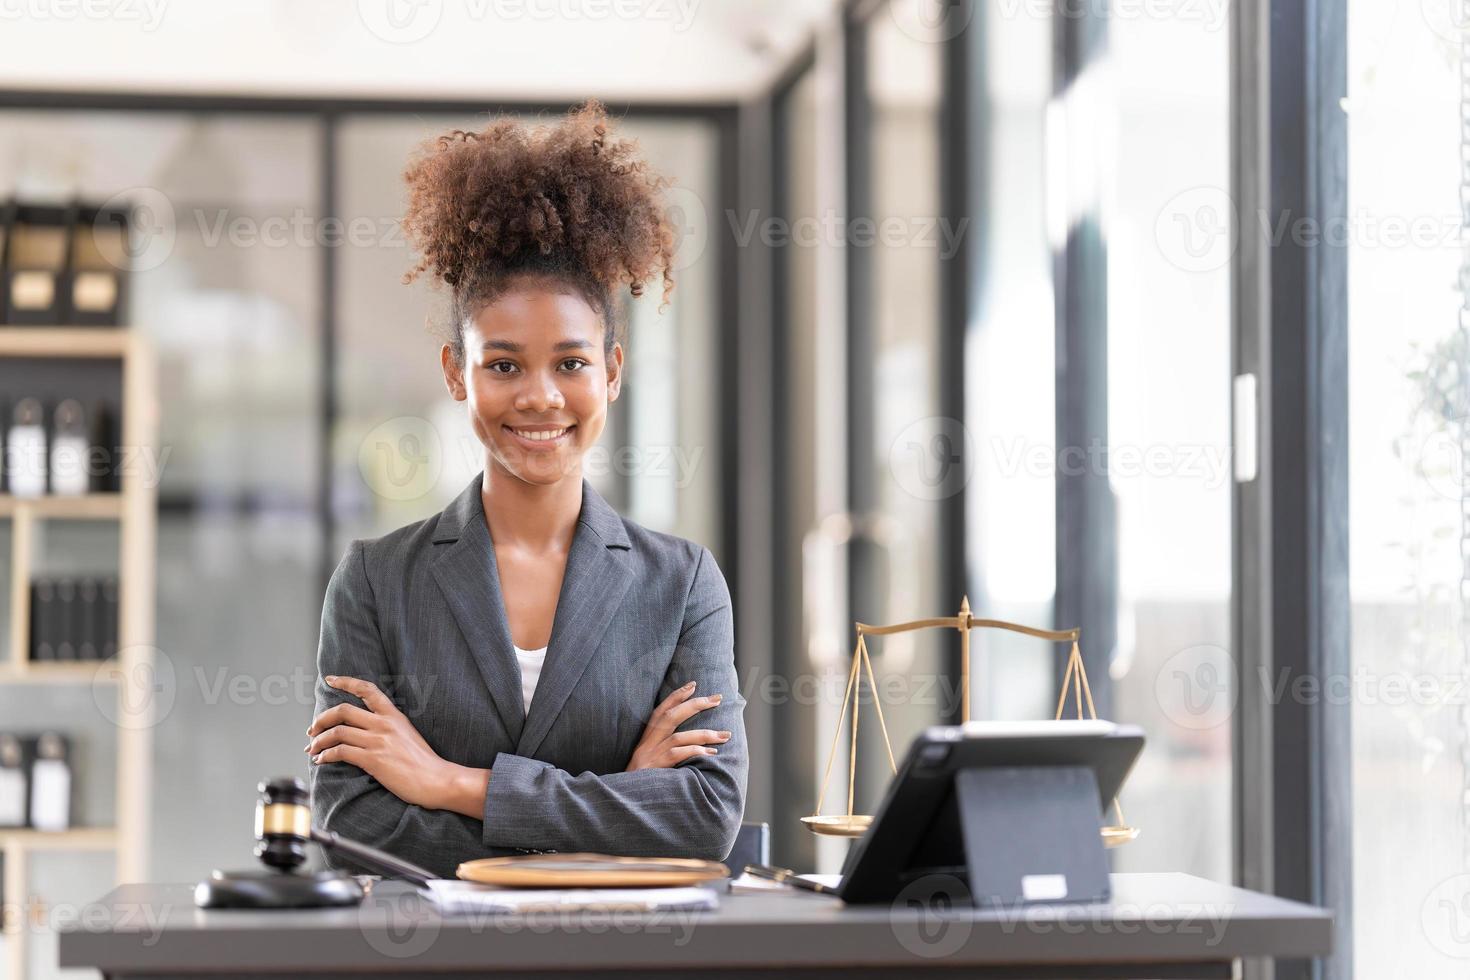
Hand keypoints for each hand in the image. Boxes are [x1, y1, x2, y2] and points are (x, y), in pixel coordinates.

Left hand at [307, 675, 486, 816]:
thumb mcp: (408, 734)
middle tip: (312, 730)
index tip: (330, 680)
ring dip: (318, 741)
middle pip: (342, 711)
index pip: (367, 690)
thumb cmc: (424, 762)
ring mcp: (378, 741)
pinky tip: (321, 761)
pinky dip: (326, 756)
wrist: (436, 780)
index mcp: (394, 715)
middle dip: (321, 720)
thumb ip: (389, 727)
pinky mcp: (373, 760)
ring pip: (337, 732)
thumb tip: (366, 729)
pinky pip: (340, 752)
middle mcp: (384, 724)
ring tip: (313, 749)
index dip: (346, 682)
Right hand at [624, 681, 731, 771]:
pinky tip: (711, 753)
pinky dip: (696, 751)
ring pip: (679, 737)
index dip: (676, 696)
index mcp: (646, 739)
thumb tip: (689, 742)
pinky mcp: (657, 768)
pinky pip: (678, 755)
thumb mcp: (648, 761)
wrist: (624, 800)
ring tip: (725, 735)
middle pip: (670, 717)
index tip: (693, 685)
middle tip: (716, 698)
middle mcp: (647, 744)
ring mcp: (651, 756)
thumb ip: (662, 749)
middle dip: (695, 705)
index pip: (660, 711)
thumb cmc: (641, 781)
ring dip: (704, 734)